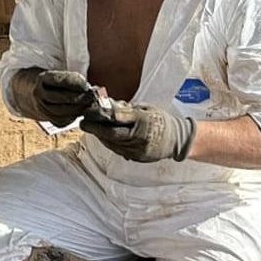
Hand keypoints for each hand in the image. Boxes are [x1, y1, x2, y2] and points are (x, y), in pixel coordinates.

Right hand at [11, 68, 97, 125]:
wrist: (29, 91)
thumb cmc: (51, 81)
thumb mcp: (56, 75)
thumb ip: (72, 80)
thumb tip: (92, 89)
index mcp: (41, 78)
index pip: (61, 80)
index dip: (76, 83)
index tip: (87, 84)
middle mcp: (38, 94)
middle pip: (62, 97)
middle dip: (80, 97)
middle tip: (93, 96)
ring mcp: (40, 108)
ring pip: (62, 111)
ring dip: (78, 108)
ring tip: (89, 105)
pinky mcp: (46, 118)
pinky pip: (62, 120)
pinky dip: (73, 117)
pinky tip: (81, 112)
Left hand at [81, 102, 195, 162]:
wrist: (177, 139)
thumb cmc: (160, 119)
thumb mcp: (145, 108)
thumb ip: (126, 108)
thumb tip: (107, 102)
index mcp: (142, 120)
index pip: (116, 117)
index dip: (100, 114)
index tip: (88, 111)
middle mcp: (139, 136)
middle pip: (111, 133)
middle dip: (95, 128)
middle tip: (83, 123)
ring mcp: (138, 150)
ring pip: (113, 144)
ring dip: (100, 136)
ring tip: (92, 128)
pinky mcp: (137, 158)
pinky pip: (119, 150)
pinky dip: (110, 143)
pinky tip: (104, 137)